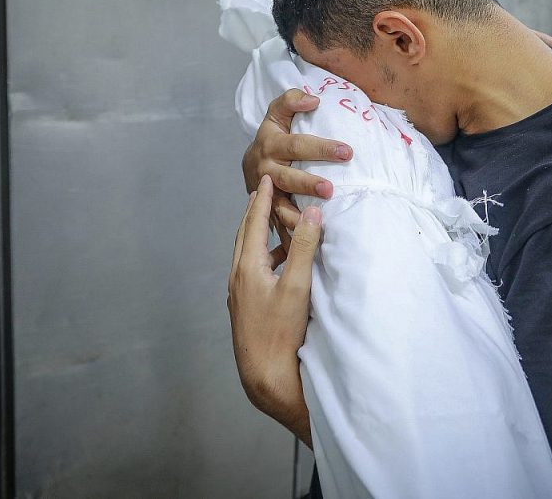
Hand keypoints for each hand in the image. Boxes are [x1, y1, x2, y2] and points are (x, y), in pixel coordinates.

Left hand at [228, 174, 319, 446]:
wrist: (263, 374)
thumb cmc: (280, 331)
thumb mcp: (297, 285)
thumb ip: (305, 247)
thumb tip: (312, 212)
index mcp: (247, 268)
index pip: (253, 223)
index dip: (261, 199)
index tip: (266, 178)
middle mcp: (238, 278)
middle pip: (245, 236)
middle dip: (255, 212)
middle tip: (263, 192)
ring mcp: (240, 294)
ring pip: (248, 254)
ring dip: (260, 235)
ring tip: (274, 223)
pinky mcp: (247, 308)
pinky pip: (253, 270)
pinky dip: (264, 257)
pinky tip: (280, 264)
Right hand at [242, 89, 352, 230]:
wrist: (249, 162)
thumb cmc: (274, 135)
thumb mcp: (277, 113)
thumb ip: (292, 100)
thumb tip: (314, 99)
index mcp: (271, 144)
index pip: (298, 145)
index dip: (321, 147)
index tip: (347, 152)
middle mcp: (266, 169)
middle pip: (287, 178)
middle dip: (308, 184)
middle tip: (330, 190)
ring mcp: (265, 193)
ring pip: (278, 207)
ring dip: (297, 217)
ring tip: (317, 224)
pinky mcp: (266, 211)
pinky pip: (277, 227)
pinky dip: (290, 238)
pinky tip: (307, 248)